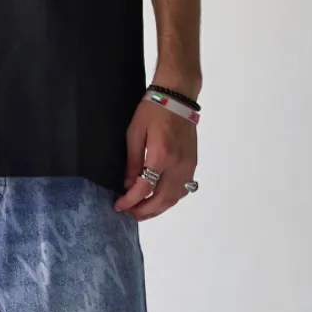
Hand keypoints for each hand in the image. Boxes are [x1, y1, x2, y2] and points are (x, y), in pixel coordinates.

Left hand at [113, 99, 197, 219]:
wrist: (178, 98)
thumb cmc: (153, 111)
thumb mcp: (135, 133)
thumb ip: (132, 161)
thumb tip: (128, 185)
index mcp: (161, 155)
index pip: (145, 188)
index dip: (130, 201)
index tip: (119, 206)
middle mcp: (177, 164)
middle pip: (162, 199)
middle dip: (144, 211)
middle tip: (129, 214)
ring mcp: (188, 165)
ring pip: (174, 198)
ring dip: (158, 209)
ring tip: (142, 212)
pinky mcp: (192, 164)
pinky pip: (183, 190)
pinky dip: (171, 199)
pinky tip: (159, 200)